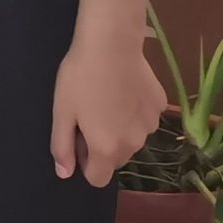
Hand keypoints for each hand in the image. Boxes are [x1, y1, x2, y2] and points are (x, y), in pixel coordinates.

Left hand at [52, 32, 165, 186]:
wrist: (111, 44)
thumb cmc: (80, 77)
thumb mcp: (61, 111)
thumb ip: (62, 146)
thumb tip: (64, 173)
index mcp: (107, 148)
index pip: (98, 178)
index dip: (84, 162)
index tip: (77, 137)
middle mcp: (134, 144)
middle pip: (115, 159)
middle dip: (101, 145)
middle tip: (87, 113)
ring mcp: (152, 126)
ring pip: (131, 139)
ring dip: (119, 129)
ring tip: (105, 97)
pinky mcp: (161, 107)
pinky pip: (143, 119)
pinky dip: (133, 111)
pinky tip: (122, 88)